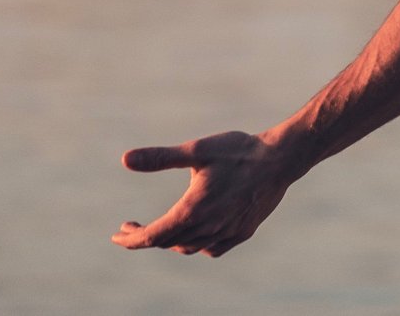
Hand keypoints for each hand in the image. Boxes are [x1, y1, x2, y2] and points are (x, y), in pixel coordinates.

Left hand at [111, 130, 297, 257]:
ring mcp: (227, 233)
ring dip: (170, 242)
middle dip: (145, 237)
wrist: (281, 159)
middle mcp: (208, 228)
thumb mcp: (196, 150)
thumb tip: (125, 159)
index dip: (131, 238)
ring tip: (161, 228)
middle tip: (131, 226)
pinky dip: (197, 244)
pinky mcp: (243, 232)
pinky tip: (196, 232)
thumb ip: (160, 157)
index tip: (117, 235)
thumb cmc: (238, 151)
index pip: (152, 236)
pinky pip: (212, 248)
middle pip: (167, 243)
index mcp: (192, 210)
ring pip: (189, 248)